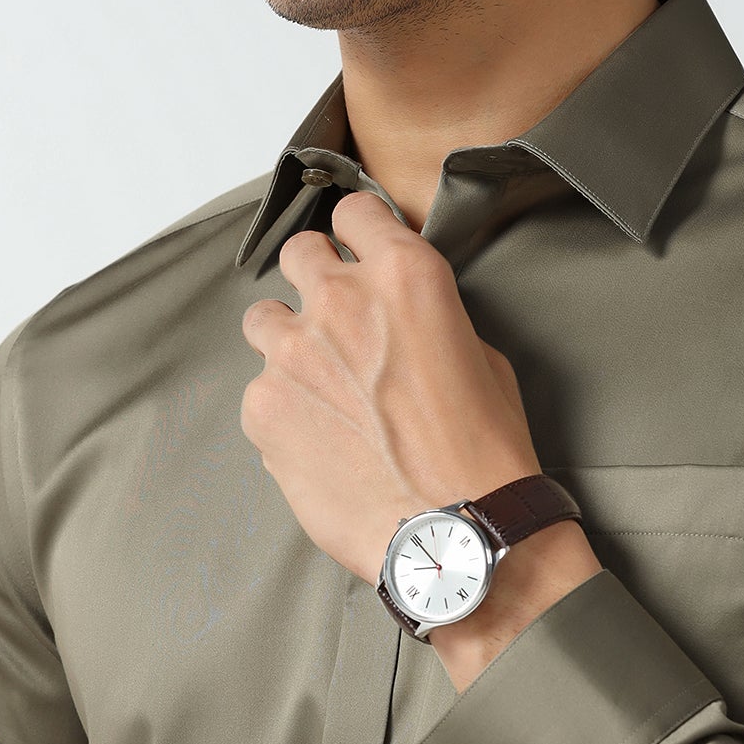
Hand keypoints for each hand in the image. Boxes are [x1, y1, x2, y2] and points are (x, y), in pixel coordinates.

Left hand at [240, 190, 595, 683]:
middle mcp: (340, 301)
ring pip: (265, 321)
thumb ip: (427, 318)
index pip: (355, 211)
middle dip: (316, 277)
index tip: (357, 247)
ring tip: (319, 384)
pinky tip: (318, 438)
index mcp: (404, 275)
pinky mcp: (263, 409)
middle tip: (336, 315)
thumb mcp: (482, 356)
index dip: (357, 230)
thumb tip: (400, 321)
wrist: (456, 532)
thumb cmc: (484, 450)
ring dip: (288, 340)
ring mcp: (292, 354)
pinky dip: (282, 407)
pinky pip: (259, 390)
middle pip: (300, 254)